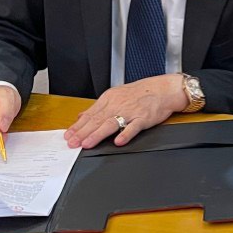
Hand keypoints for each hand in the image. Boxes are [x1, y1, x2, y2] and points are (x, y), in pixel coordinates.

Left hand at [64, 74, 187, 148]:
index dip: (78, 126)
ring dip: (98, 134)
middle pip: (97, 120)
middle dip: (83, 133)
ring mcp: (131, 112)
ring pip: (111, 123)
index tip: (68, 136)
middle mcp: (118, 104)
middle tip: (72, 143)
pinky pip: (133, 127)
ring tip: (87, 144)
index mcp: (110, 98)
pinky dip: (125, 134)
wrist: (164, 89)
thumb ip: (99, 107)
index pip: (90, 114)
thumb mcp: (117, 95)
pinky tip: (118, 142)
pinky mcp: (144, 118)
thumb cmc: (142, 93)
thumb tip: (81, 116)